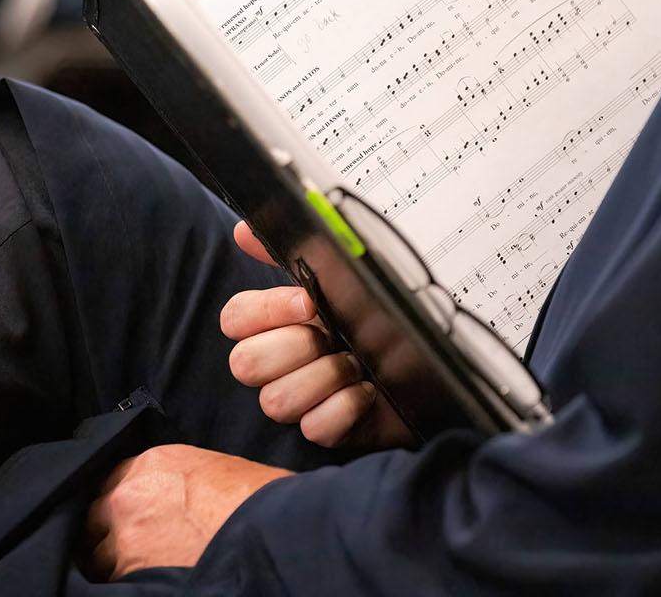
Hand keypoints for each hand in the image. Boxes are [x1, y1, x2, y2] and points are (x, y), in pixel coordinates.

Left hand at [84, 444, 290, 580]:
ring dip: (112, 561)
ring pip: (98, 554)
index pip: (115, 480)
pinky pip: (114, 580)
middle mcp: (130, 495)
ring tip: (135, 568)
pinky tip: (144, 583)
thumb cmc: (256, 499)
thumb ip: (181, 480)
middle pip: (96, 516)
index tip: (127, 513)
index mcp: (153, 463)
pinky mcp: (131, 572)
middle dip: (106, 530)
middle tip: (125, 543)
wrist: (267, 531)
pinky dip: (125, 583)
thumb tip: (177, 498)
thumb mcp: (215, 469)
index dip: (121, 500)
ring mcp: (126, 536)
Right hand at [226, 222, 411, 447]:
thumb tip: (244, 230)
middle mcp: (277, 365)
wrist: (426, 364)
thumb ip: (289, 253)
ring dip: (324, 378)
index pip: (234, 318)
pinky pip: (313, 428)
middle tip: (331, 336)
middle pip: (245, 364)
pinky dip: (343, 408)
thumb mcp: (338, 280)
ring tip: (357, 364)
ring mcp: (298, 401)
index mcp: (274, 325)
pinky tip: (366, 391)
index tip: (307, 301)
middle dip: (295, 348)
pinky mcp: (324, 430)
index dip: (265, 312)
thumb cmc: (375, 321)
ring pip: (275, 401)